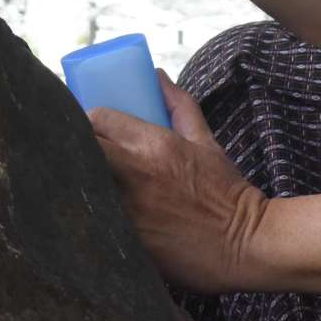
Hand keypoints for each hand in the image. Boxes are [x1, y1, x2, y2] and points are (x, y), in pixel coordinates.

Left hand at [90, 74, 268, 294]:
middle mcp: (136, 173)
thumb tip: (156, 74)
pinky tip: (90, 215)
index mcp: (154, 144)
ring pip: (82, 185)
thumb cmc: (226, 192)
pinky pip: (96, 221)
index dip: (84, 119)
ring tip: (75, 181)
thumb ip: (180, 106)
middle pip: (81, 147)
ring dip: (77, 180)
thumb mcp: (205, 142)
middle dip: (72, 145)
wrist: (248, 246)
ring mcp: (129, 210)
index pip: (97, 118)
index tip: (86, 125)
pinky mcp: (129, 242)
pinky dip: (90, 215)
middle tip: (75, 151)